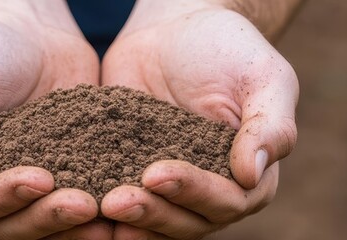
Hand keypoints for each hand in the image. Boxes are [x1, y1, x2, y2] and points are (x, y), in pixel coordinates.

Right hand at [0, 2, 108, 238]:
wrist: (25, 33)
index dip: (3, 197)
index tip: (40, 178)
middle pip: (13, 226)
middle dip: (49, 218)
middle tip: (85, 204)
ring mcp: (28, 194)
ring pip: (48, 226)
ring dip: (77, 227)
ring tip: (110, 218)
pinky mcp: (67, 181)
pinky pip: (82, 206)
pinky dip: (103, 211)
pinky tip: (129, 207)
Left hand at [100, 0, 298, 237]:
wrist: (177, 30)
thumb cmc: (231, 50)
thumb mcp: (264, 78)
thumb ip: (270, 126)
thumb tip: (253, 174)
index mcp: (250, 180)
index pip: (226, 201)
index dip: (193, 192)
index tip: (157, 173)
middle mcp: (208, 194)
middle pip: (185, 222)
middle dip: (152, 213)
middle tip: (116, 201)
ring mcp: (167, 190)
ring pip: (151, 222)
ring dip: (126, 220)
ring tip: (99, 206)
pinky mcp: (128, 174)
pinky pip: (115, 197)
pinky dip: (99, 206)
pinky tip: (76, 201)